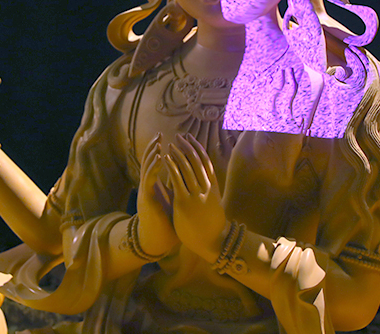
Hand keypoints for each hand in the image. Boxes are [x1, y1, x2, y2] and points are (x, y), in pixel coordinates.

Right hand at [136, 133, 178, 256]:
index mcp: (154, 186)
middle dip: (154, 147)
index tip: (167, 139)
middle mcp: (148, 186)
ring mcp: (145, 191)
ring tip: (158, 142)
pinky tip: (160, 158)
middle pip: (149, 162)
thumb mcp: (172, 202)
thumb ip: (175, 189)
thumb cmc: (166, 223)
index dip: (159, 151)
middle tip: (159, 134)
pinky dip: (154, 167)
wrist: (156, 241)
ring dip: (153, 154)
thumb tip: (185, 179)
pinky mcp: (147, 198)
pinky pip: (149, 179)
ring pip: (147, 168)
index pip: (155, 164)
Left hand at [164, 133, 227, 262]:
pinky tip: (166, 158)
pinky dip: (171, 167)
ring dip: (178, 154)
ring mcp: (196, 195)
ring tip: (171, 144)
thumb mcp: (214, 204)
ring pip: (187, 168)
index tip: (191, 139)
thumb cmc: (212, 225)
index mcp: (213, 188)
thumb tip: (207, 182)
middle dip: (188, 147)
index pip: (206, 162)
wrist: (212, 242)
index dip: (198, 149)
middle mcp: (206, 188)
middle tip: (180, 136)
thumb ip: (209, 192)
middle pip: (197, 161)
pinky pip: (177, 180)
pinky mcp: (185, 202)